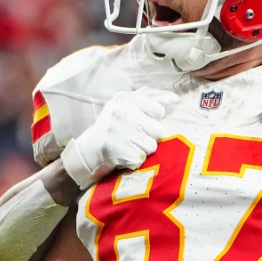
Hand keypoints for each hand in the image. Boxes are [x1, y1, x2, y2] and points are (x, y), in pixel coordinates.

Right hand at [61, 88, 177, 189]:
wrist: (87, 150)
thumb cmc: (113, 127)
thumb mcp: (127, 106)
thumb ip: (151, 99)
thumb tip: (174, 99)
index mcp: (125, 98)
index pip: (159, 111)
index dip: (151, 121)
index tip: (137, 123)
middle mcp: (122, 112)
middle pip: (159, 131)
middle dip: (148, 137)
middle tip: (132, 138)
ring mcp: (118, 131)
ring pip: (152, 146)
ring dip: (142, 150)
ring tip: (127, 146)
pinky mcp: (116, 149)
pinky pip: (141, 159)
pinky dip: (134, 162)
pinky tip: (122, 156)